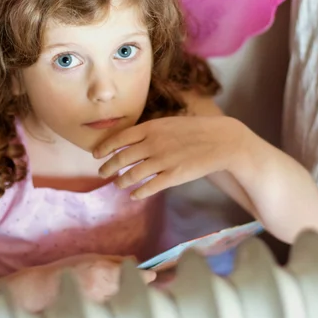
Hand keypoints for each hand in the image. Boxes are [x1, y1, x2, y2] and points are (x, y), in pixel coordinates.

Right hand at [49, 254, 155, 301]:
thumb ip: (115, 259)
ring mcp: (102, 303)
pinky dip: (116, 301)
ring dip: (126, 293)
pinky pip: (114, 305)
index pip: (135, 274)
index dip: (146, 274)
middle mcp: (105, 290)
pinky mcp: (99, 312)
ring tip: (118, 288)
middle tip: (142, 280)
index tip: (153, 274)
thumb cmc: (67, 270)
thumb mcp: (91, 257)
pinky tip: (108, 298)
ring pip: (124, 297)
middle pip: (133, 288)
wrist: (45, 291)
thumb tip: (137, 261)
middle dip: (138, 284)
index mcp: (104, 272)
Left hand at [94, 116, 241, 199]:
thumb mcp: (168, 123)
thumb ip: (148, 131)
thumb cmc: (194, 130)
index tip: (96, 155)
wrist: (221, 140)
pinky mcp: (174, 176)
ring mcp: (163, 161)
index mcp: (151, 127)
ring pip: (132, 175)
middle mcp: (153, 144)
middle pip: (121, 159)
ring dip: (121, 181)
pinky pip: (149, 188)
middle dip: (107, 167)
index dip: (104, 148)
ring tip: (117, 184)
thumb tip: (128, 140)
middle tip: (102, 173)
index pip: (119, 138)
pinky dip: (138, 193)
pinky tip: (134, 195)